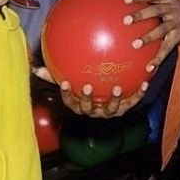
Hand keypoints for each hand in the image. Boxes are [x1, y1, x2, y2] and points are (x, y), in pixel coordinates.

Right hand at [33, 66, 147, 117]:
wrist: (107, 100)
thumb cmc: (84, 87)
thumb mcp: (70, 82)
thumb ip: (54, 75)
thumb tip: (35, 68)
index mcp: (79, 105)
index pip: (70, 101)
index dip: (67, 94)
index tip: (66, 82)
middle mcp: (93, 111)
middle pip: (88, 108)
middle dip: (88, 99)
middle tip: (88, 86)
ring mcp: (108, 112)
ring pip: (111, 109)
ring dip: (114, 99)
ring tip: (117, 88)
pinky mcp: (124, 109)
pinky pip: (131, 103)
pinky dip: (138, 94)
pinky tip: (144, 82)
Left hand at [122, 0, 179, 70]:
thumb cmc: (170, 0)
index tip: (125, 0)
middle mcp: (172, 7)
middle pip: (156, 10)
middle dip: (142, 15)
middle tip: (125, 21)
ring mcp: (176, 23)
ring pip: (162, 30)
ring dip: (149, 38)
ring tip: (134, 45)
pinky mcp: (179, 37)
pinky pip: (167, 48)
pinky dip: (158, 58)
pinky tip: (148, 67)